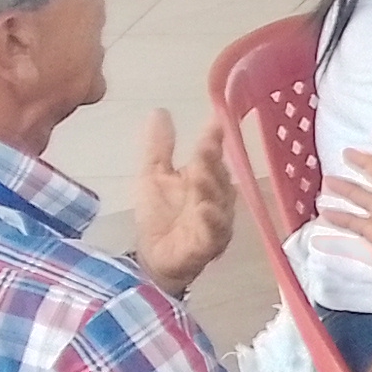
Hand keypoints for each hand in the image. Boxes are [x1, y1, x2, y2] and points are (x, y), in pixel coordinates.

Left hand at [133, 110, 236, 294]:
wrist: (155, 260)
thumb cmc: (159, 216)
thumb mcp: (153, 176)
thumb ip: (159, 147)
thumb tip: (160, 111)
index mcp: (205, 179)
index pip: (212, 154)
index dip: (215, 139)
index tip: (217, 120)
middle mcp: (216, 197)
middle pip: (218, 177)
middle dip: (213, 162)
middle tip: (207, 146)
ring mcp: (216, 221)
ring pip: (219, 202)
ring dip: (211, 188)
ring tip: (201, 175)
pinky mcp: (209, 245)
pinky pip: (214, 232)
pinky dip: (212, 221)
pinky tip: (204, 210)